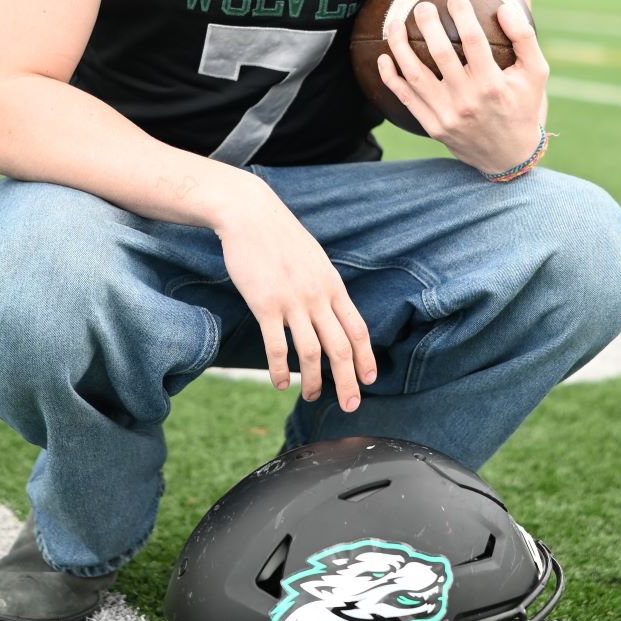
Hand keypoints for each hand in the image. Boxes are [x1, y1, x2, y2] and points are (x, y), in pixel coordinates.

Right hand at [213, 176, 376, 412]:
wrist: (251, 215)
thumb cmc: (280, 237)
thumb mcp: (314, 260)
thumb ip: (325, 286)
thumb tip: (332, 310)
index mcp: (333, 285)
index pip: (358, 329)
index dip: (366, 358)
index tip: (369, 379)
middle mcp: (318, 296)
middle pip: (340, 348)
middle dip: (348, 381)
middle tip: (351, 405)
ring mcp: (292, 302)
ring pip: (311, 353)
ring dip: (313, 381)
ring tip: (311, 396)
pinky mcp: (266, 305)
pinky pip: (277, 347)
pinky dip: (280, 370)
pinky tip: (280, 383)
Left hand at [378, 0, 548, 175]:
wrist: (509, 156)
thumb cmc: (523, 106)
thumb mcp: (536, 73)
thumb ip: (524, 38)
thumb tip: (503, 7)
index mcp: (492, 85)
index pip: (474, 40)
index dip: (462, 14)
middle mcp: (467, 100)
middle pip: (440, 54)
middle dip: (427, 24)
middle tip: (421, 6)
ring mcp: (446, 115)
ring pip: (415, 75)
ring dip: (399, 46)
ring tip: (393, 24)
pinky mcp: (432, 126)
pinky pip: (406, 98)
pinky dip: (391, 77)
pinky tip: (383, 58)